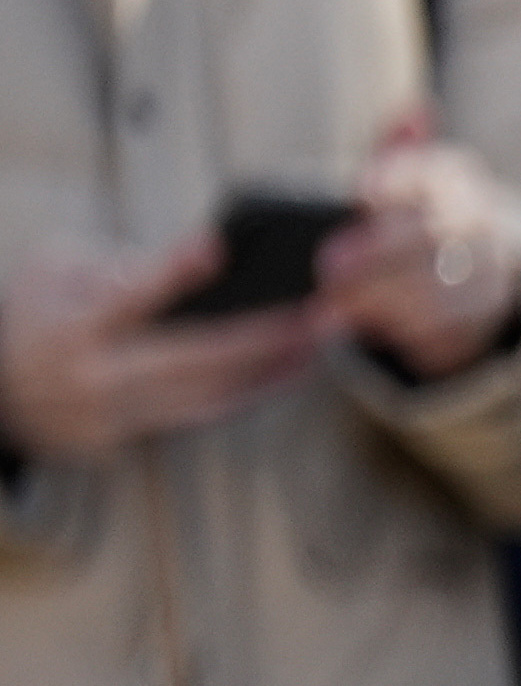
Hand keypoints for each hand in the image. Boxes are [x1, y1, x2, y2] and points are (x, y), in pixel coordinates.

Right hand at [1, 230, 324, 459]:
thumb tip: (204, 258)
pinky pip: (201, 415)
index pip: (124, 297)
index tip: (216, 246)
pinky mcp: (126, 439)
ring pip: (206, 393)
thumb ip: (121, 265)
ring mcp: (108, 417)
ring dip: (269, 366)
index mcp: (66, 326)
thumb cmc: (35, 308)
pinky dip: (249, 391)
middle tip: (317, 307)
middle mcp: (88, 378)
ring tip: (320, 335)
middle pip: (188, 357)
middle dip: (258, 333)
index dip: (169, 271)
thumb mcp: (55, 268)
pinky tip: (290, 368)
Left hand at [322, 120, 520, 381]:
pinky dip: (404, 329)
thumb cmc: (412, 220)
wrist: (473, 275)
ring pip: (442, 286)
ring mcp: (489, 272)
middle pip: (435, 235)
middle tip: (330, 264)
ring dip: (384, 296)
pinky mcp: (484, 318)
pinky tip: (368, 327)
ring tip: (334, 306)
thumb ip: (395, 150)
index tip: (362, 191)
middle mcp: (482, 223)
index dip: (401, 178)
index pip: (436, 172)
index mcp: (458, 180)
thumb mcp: (402, 181)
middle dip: (380, 252)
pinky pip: (449, 326)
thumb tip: (416, 109)